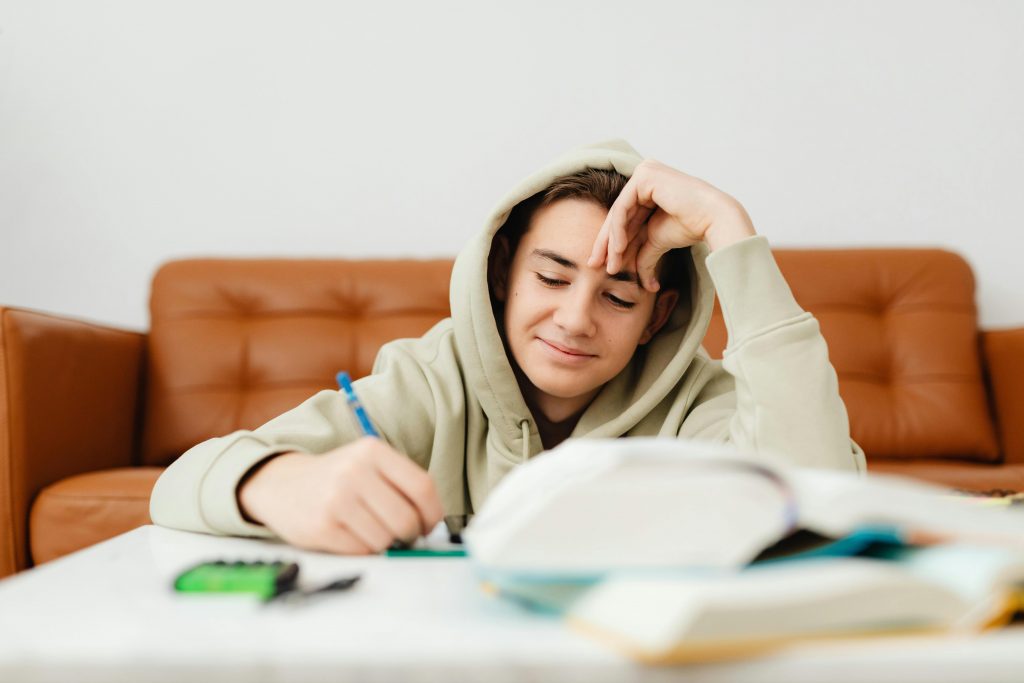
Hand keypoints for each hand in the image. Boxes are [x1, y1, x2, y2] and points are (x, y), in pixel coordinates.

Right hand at [237, 437, 443, 554]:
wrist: (281, 485)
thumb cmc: (337, 478)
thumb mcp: (368, 464)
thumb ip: (400, 484)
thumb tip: (430, 522)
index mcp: (373, 451)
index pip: (422, 487)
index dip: (432, 513)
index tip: (428, 524)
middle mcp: (355, 471)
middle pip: (406, 518)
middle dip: (410, 534)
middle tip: (402, 535)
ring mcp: (337, 499)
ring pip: (385, 539)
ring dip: (384, 543)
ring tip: (369, 529)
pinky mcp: (322, 527)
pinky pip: (362, 551)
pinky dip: (363, 549)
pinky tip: (350, 535)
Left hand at [587, 159, 756, 291]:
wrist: (712, 219)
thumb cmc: (690, 227)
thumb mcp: (656, 240)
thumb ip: (640, 252)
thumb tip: (633, 276)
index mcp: (648, 188)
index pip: (624, 217)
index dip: (611, 242)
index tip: (603, 265)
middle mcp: (644, 176)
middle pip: (618, 215)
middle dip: (605, 243)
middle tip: (594, 265)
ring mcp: (644, 173)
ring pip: (618, 213)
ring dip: (611, 242)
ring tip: (611, 265)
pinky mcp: (644, 175)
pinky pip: (623, 207)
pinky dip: (618, 230)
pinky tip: (618, 249)